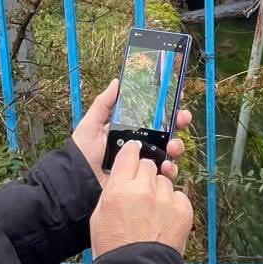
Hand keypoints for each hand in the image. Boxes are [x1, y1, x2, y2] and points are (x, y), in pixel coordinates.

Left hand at [71, 78, 192, 186]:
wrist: (79, 182)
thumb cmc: (83, 153)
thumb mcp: (91, 125)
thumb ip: (103, 104)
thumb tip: (116, 81)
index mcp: (130, 128)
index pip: (153, 114)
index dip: (167, 105)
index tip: (178, 94)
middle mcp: (141, 143)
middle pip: (168, 130)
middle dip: (179, 122)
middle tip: (183, 117)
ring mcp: (146, 161)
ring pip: (170, 150)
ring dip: (177, 145)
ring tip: (173, 145)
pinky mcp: (146, 179)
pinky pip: (164, 173)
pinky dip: (170, 169)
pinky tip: (166, 166)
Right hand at [89, 141, 192, 259]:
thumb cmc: (113, 247)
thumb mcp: (99, 215)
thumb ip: (113, 190)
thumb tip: (122, 175)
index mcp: (120, 188)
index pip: (130, 152)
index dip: (131, 154)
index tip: (133, 156)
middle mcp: (145, 189)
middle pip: (149, 166)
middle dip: (145, 176)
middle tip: (140, 194)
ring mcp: (166, 199)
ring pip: (165, 181)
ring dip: (159, 192)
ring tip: (152, 214)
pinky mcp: (183, 209)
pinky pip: (179, 196)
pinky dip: (173, 205)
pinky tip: (164, 221)